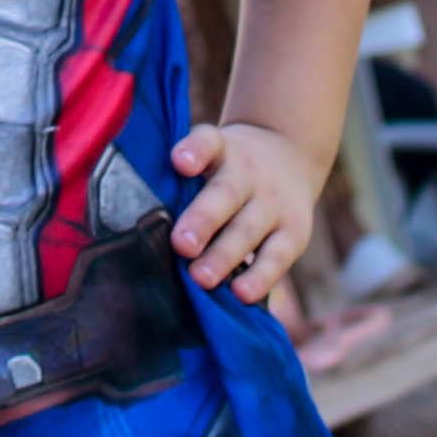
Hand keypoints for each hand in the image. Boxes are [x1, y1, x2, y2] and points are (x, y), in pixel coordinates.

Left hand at [168, 119, 322, 307]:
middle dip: (203, 220)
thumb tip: (141, 228)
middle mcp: (249, 173)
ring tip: (201, 278)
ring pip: (248, 229)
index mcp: (221, 150)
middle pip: (227, 193)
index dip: (195, 150)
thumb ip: (179, 183)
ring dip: (224, 256)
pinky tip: (241, 295)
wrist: (289, 156)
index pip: (208, 141)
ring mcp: (274, 203)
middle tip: (182, 245)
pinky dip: (260, 278)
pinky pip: (277, 258)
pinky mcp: (294, 233)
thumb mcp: (209, 157)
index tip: (180, 162)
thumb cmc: (226, 169)